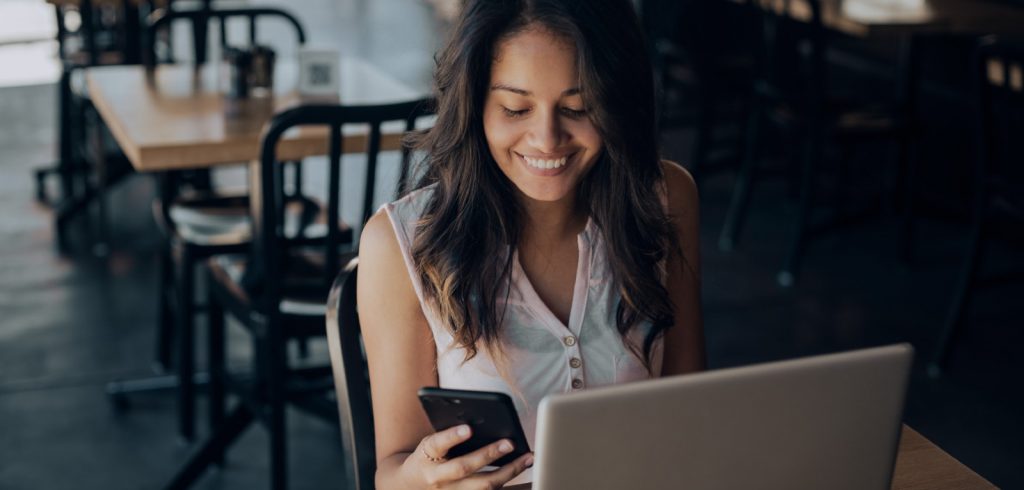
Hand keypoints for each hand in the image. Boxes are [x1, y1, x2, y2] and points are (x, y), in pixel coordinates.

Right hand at [407, 424, 533, 488]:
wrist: (410, 486)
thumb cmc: (426, 458)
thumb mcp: (429, 443)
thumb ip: (448, 435)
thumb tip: (479, 420)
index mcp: (426, 456)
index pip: (437, 444)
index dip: (452, 437)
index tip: (468, 428)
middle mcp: (437, 477)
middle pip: (464, 468)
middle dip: (488, 455)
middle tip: (509, 443)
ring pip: (482, 486)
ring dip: (509, 471)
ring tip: (527, 457)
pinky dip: (507, 482)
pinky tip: (521, 469)